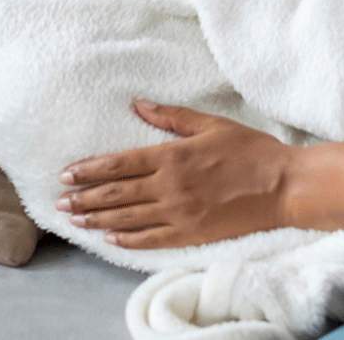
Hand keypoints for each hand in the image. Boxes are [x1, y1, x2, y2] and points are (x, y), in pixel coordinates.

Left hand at [56, 100, 299, 248]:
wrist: (282, 186)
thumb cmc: (250, 151)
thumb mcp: (211, 124)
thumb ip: (171, 116)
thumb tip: (138, 103)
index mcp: (173, 156)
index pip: (120, 163)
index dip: (90, 170)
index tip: (67, 174)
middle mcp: (170, 186)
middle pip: (117, 193)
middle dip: (85, 197)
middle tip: (60, 201)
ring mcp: (180, 212)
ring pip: (128, 217)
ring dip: (98, 219)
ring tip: (75, 220)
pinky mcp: (191, 233)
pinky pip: (152, 239)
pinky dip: (128, 240)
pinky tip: (110, 239)